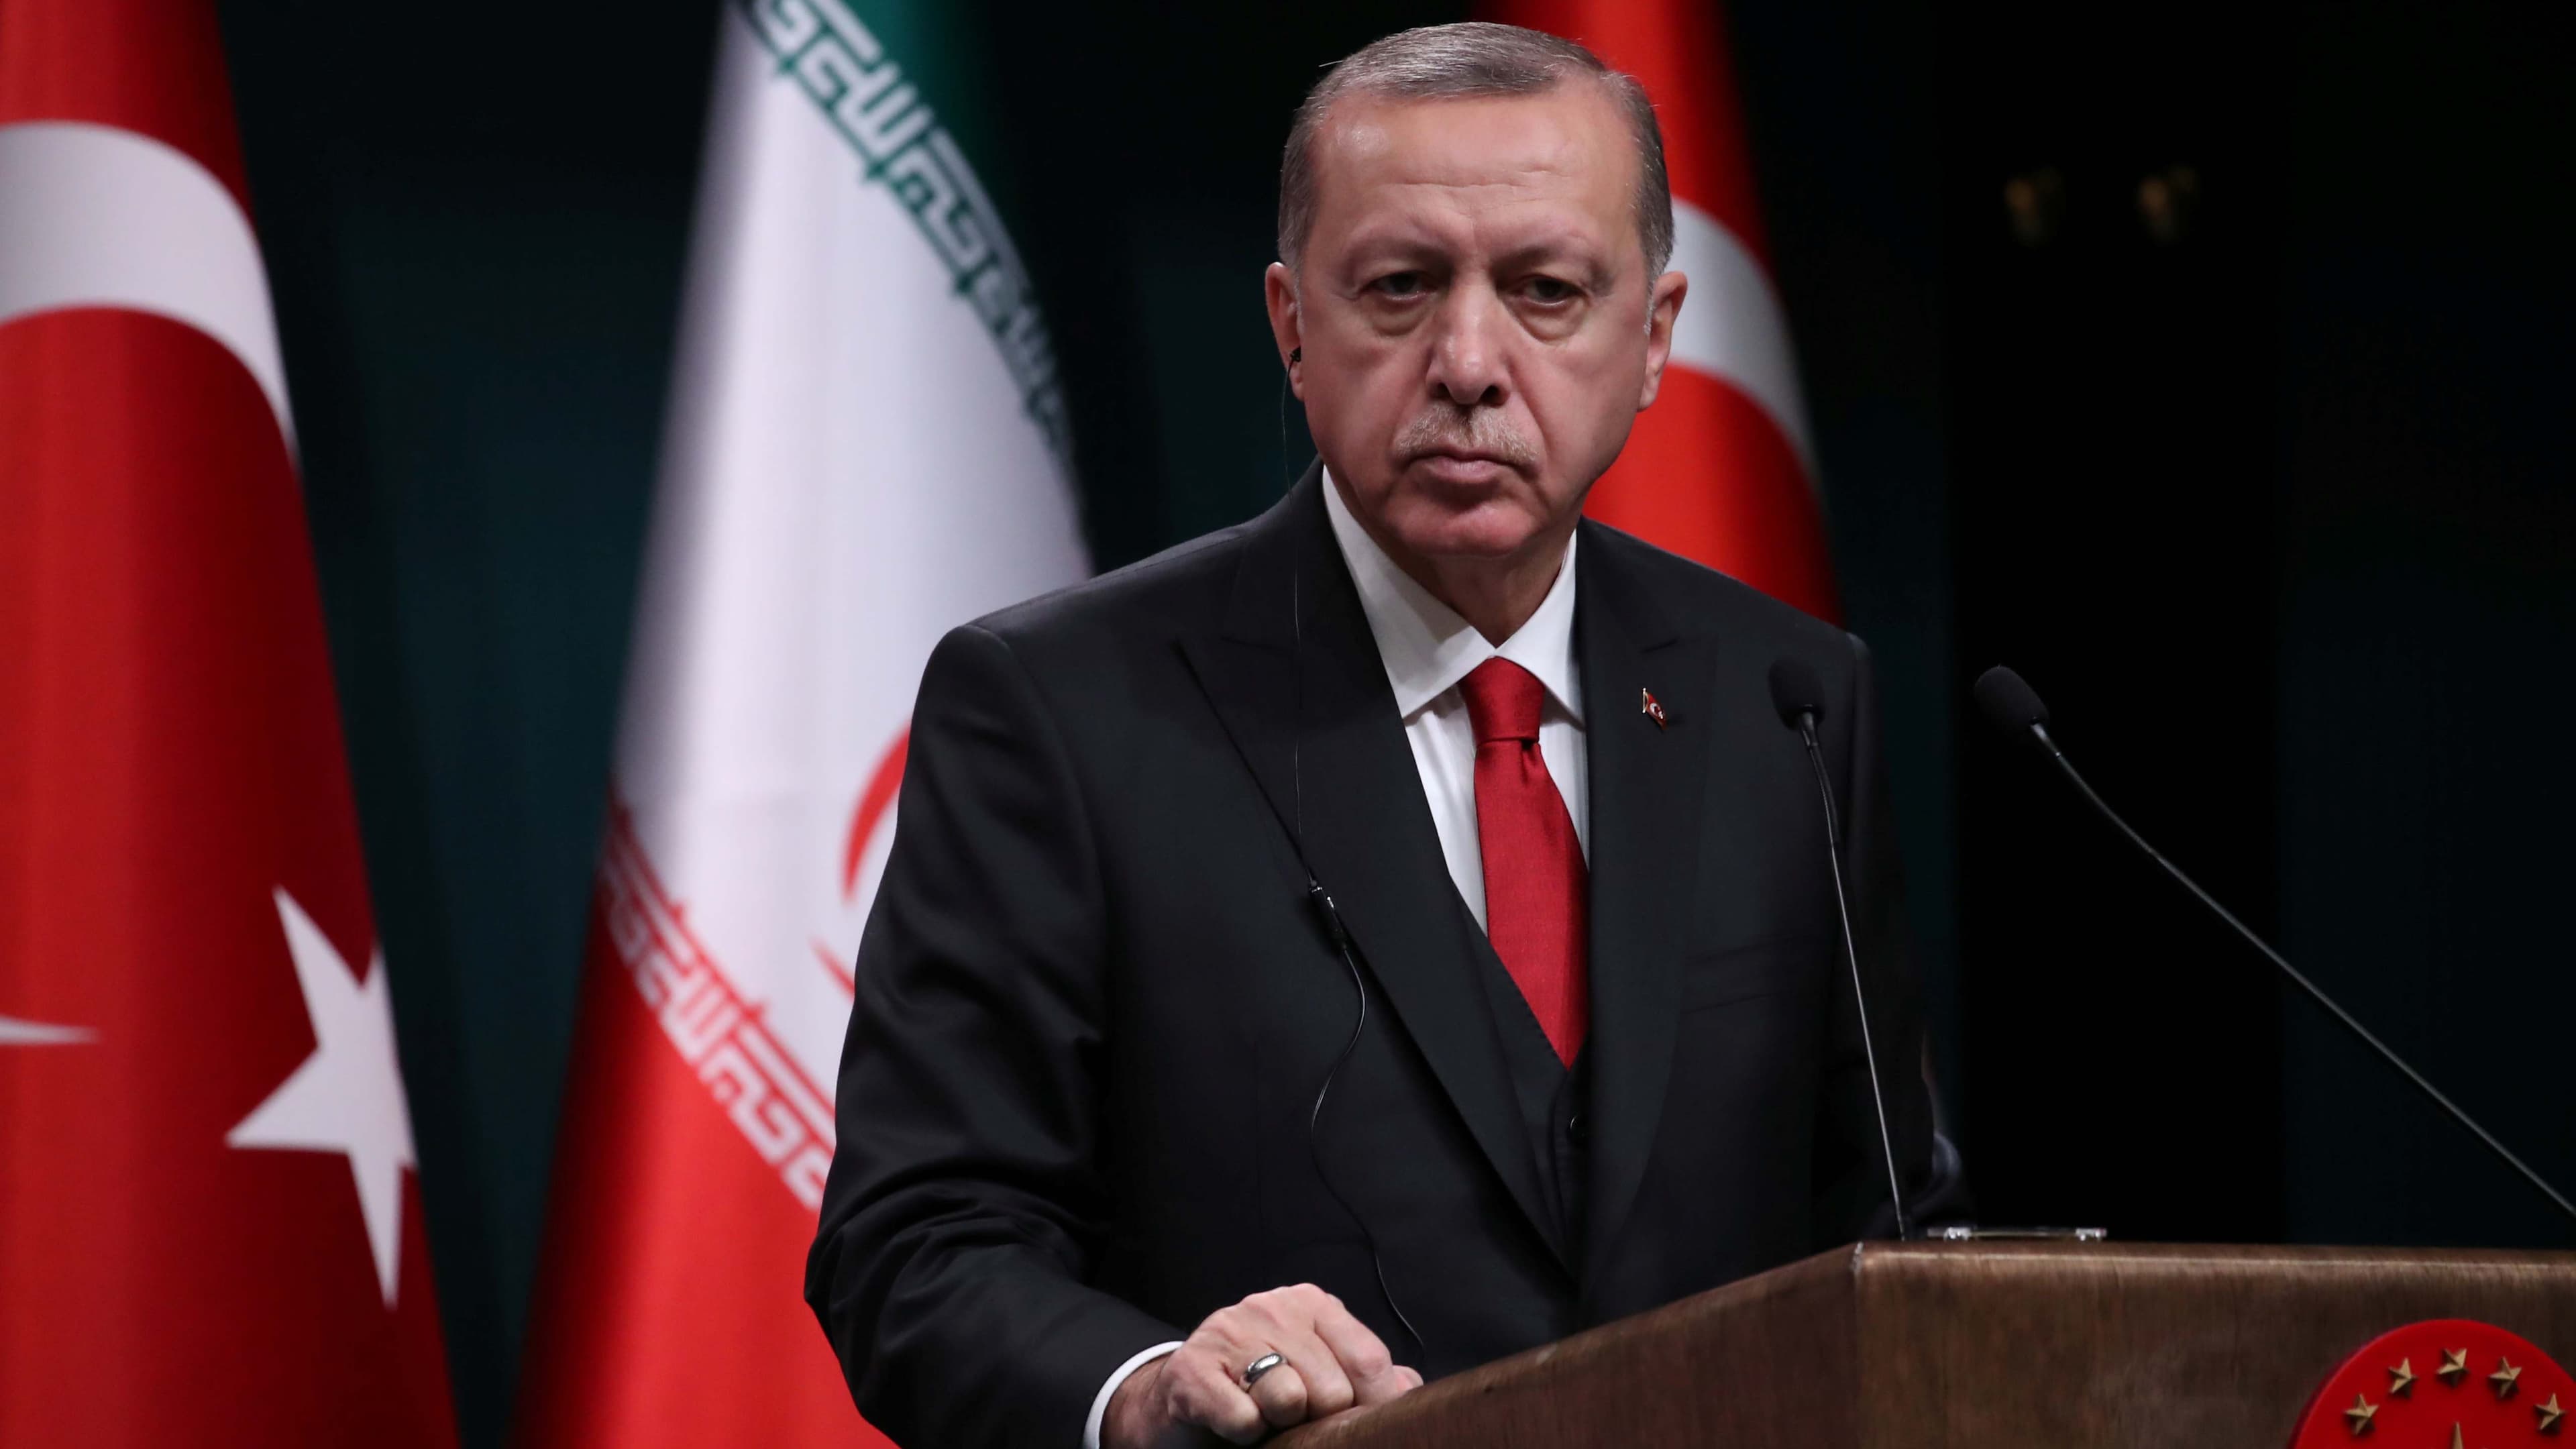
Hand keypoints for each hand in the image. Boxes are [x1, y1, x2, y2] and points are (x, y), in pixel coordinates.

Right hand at [1102, 1284, 1422, 1447]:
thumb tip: (1408, 1386)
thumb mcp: (1316, 1372)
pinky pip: (1243, 1417)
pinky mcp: (1193, 1370)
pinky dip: (1243, 1432)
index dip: (1376, 1404)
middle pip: (1332, 1387)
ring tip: (1263, 1416)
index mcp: (1311, 1304)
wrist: (1178, 1400)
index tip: (1367, 1426)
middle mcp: (1270, 1307)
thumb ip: (1365, 1375)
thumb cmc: (1257, 1388)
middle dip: (1318, 1417)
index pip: (1368, 1359)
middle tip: (1294, 1418)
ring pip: (1288, 1398)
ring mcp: (1228, 1333)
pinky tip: (1235, 1422)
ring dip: (1278, 1423)